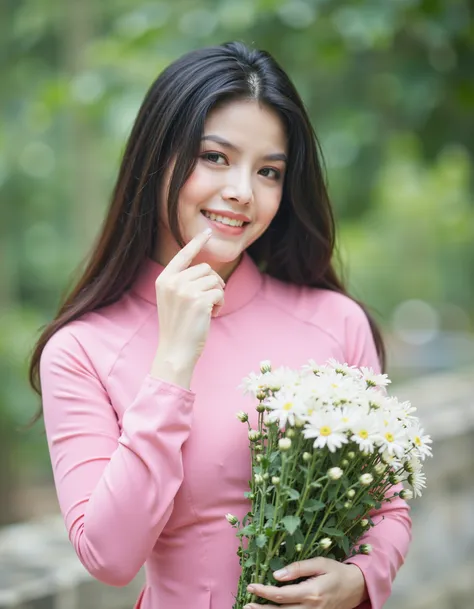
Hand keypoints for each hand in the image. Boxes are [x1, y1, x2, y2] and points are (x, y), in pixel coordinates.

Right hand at [153, 228, 224, 370]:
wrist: (175, 351)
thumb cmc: (177, 327)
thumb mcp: (173, 299)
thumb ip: (183, 282)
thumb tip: (207, 269)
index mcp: (163, 279)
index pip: (183, 255)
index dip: (197, 242)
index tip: (207, 232)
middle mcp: (172, 282)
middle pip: (205, 268)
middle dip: (213, 283)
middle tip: (208, 302)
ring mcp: (185, 290)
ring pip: (215, 280)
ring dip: (217, 295)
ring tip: (208, 311)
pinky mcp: (199, 301)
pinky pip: (220, 293)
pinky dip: (220, 304)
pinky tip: (211, 316)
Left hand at [244, 558, 366, 608]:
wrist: (356, 588)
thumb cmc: (337, 571)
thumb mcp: (319, 563)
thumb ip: (298, 568)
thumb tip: (276, 575)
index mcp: (311, 592)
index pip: (281, 594)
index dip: (264, 591)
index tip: (251, 586)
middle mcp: (311, 608)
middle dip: (262, 608)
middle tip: (246, 603)